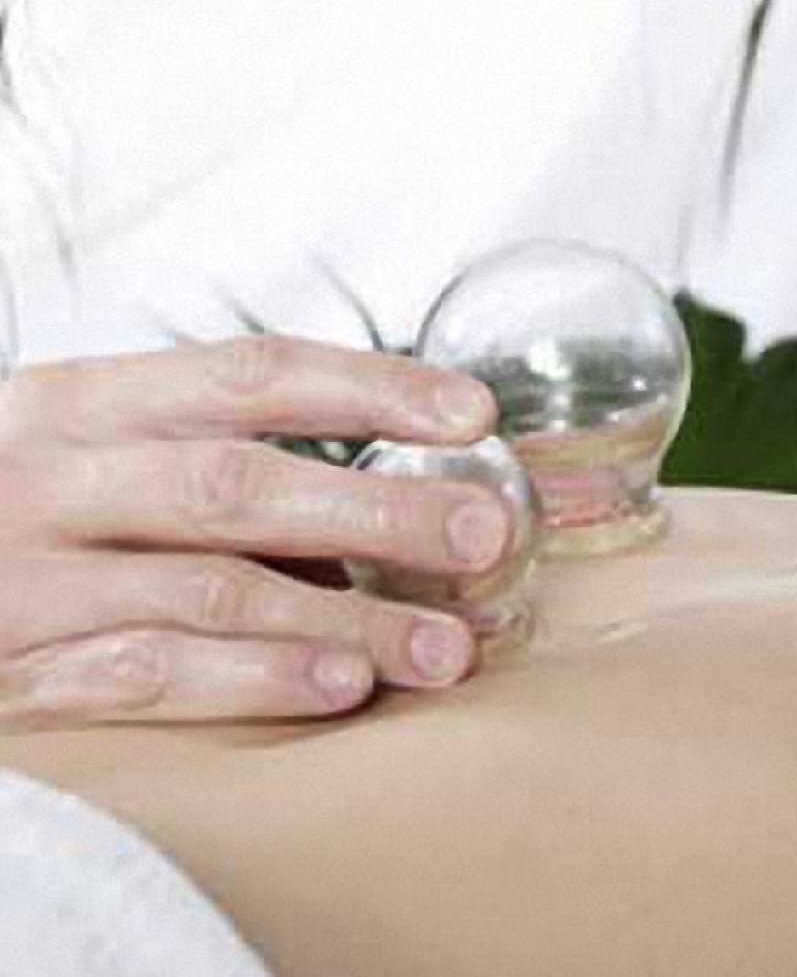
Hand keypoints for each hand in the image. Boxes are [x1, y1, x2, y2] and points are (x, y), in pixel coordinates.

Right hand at [0, 335, 512, 727]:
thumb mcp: (91, 456)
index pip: (246, 373)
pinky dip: (253, 680)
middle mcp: (50, 476)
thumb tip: (396, 502)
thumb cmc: (18, 513)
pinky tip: (339, 688)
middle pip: (238, 481)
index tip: (471, 412)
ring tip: (445, 645)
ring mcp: (26, 576)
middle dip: (376, 508)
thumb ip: (212, 465)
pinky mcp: (14, 671)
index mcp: (80, 402)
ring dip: (343, 618)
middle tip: (485, 533)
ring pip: (210, 588)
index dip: (368, 388)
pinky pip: (149, 674)